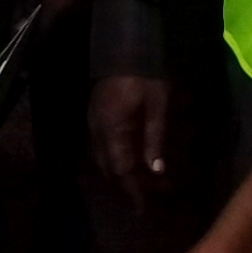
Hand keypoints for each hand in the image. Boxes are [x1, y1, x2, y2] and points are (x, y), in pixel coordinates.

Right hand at [91, 73, 171, 197]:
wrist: (124, 43)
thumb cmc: (145, 74)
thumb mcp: (158, 105)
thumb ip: (155, 138)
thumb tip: (156, 171)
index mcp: (112, 131)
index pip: (121, 170)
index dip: (133, 190)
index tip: (143, 209)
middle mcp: (97, 131)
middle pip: (109, 168)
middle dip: (126, 185)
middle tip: (146, 198)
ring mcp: (93, 122)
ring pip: (102, 159)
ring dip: (119, 173)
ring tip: (138, 182)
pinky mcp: (95, 115)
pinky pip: (100, 146)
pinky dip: (113, 158)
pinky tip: (127, 159)